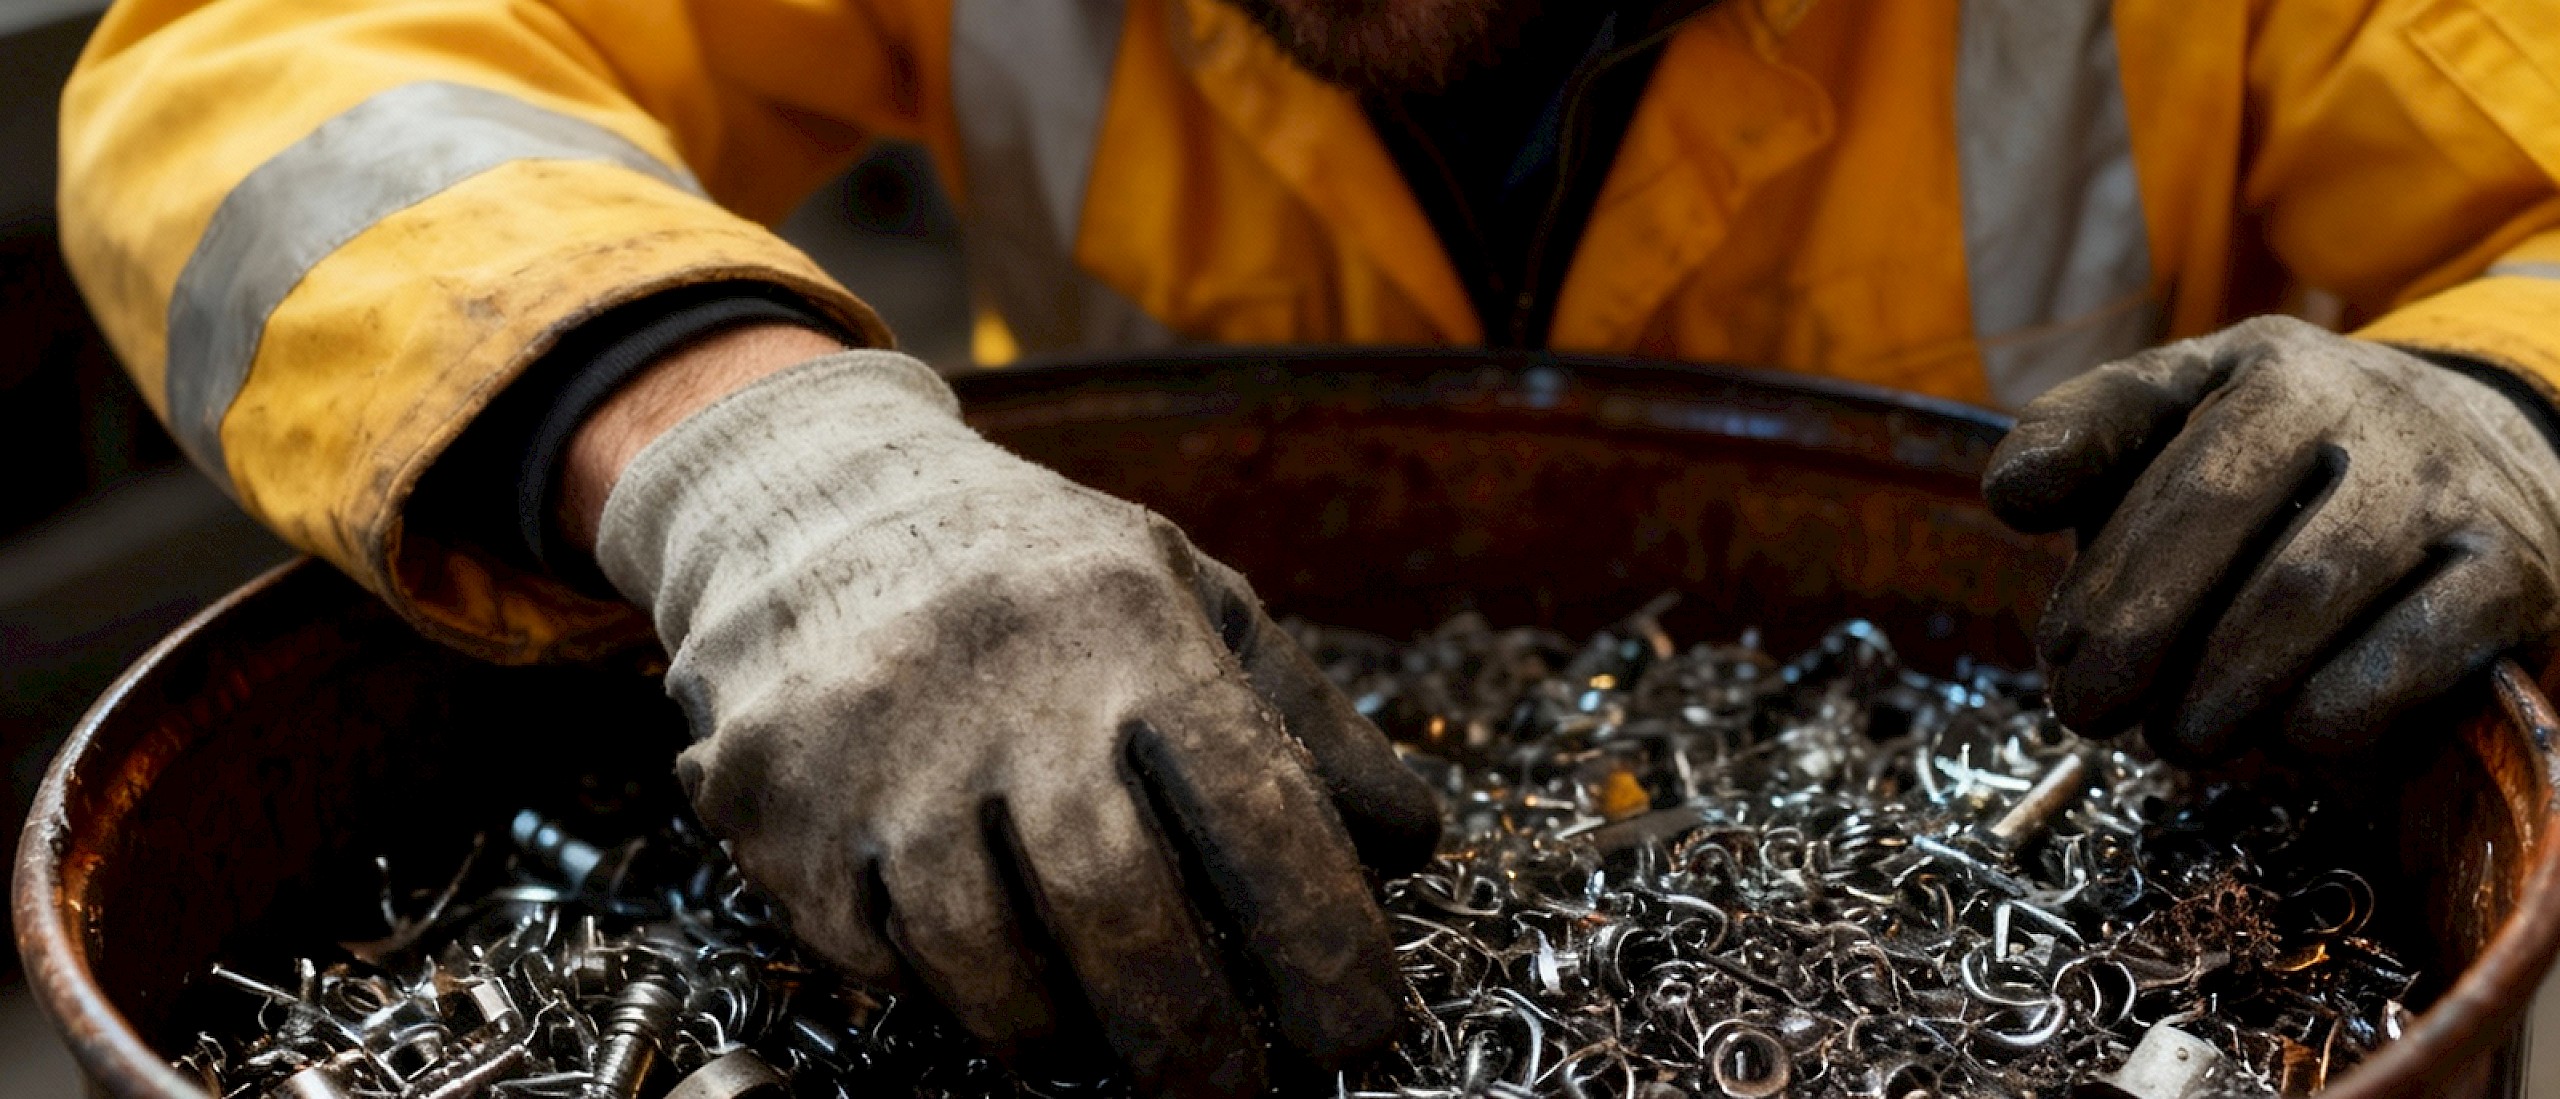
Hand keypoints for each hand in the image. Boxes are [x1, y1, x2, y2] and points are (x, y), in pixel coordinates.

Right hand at [586, 349, 1441, 1092]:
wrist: (809, 494)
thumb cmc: (1033, 566)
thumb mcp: (1186, 591)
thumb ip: (1300, 717)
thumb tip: (1408, 843)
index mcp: (1130, 627)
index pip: (1255, 807)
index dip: (1321, 939)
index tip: (1359, 1029)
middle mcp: (1004, 686)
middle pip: (1118, 910)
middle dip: (1191, 1035)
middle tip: (1232, 1091)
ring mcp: (876, 749)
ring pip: (984, 958)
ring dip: (1058, 1034)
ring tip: (1102, 1051)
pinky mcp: (774, 801)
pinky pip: (873, 955)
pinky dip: (940, 992)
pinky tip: (984, 977)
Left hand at [1983, 316, 2559, 760]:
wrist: (2494, 457)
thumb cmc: (2291, 464)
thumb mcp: (2191, 417)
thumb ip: (2091, 438)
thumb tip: (2013, 491)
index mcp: (2263, 364)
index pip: (2144, 431)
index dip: (2085, 548)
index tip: (2054, 647)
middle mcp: (2362, 406)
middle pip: (2216, 510)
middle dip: (2133, 626)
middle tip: (2091, 709)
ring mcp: (2445, 486)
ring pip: (2307, 586)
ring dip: (2219, 680)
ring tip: (2177, 736)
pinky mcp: (2514, 572)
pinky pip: (2419, 646)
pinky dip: (2339, 704)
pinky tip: (2290, 732)